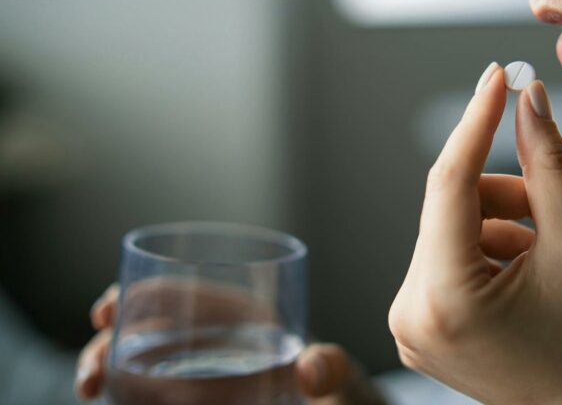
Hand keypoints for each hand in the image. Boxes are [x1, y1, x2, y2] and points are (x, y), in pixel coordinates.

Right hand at [76, 284, 385, 404]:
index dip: (143, 295)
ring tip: (92, 390)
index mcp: (250, 320)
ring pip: (145, 367)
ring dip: (111, 371)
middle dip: (113, 341)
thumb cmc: (343, 394)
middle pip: (154, 331)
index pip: (189, 293)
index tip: (108, 310)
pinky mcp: (199, 400)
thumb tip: (310, 369)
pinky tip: (113, 404)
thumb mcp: (340, 379)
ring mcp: (207, 378)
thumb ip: (331, 370)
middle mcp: (221, 344)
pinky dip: (131, 397)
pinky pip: (156, 395)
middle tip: (93, 370)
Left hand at [388, 66, 561, 404]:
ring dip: (501, 223)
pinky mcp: (417, 323)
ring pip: (449, 227)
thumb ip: (547, 166)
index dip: (476, 121)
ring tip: (545, 254)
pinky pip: (446, 255)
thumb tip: (528, 101)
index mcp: (444, 298)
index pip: (449, 181)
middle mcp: (410, 311)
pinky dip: (486, 247)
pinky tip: (523, 272)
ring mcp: (408, 322)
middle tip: (554, 209)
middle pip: (450, 205)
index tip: (497, 78)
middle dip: (506, 194)